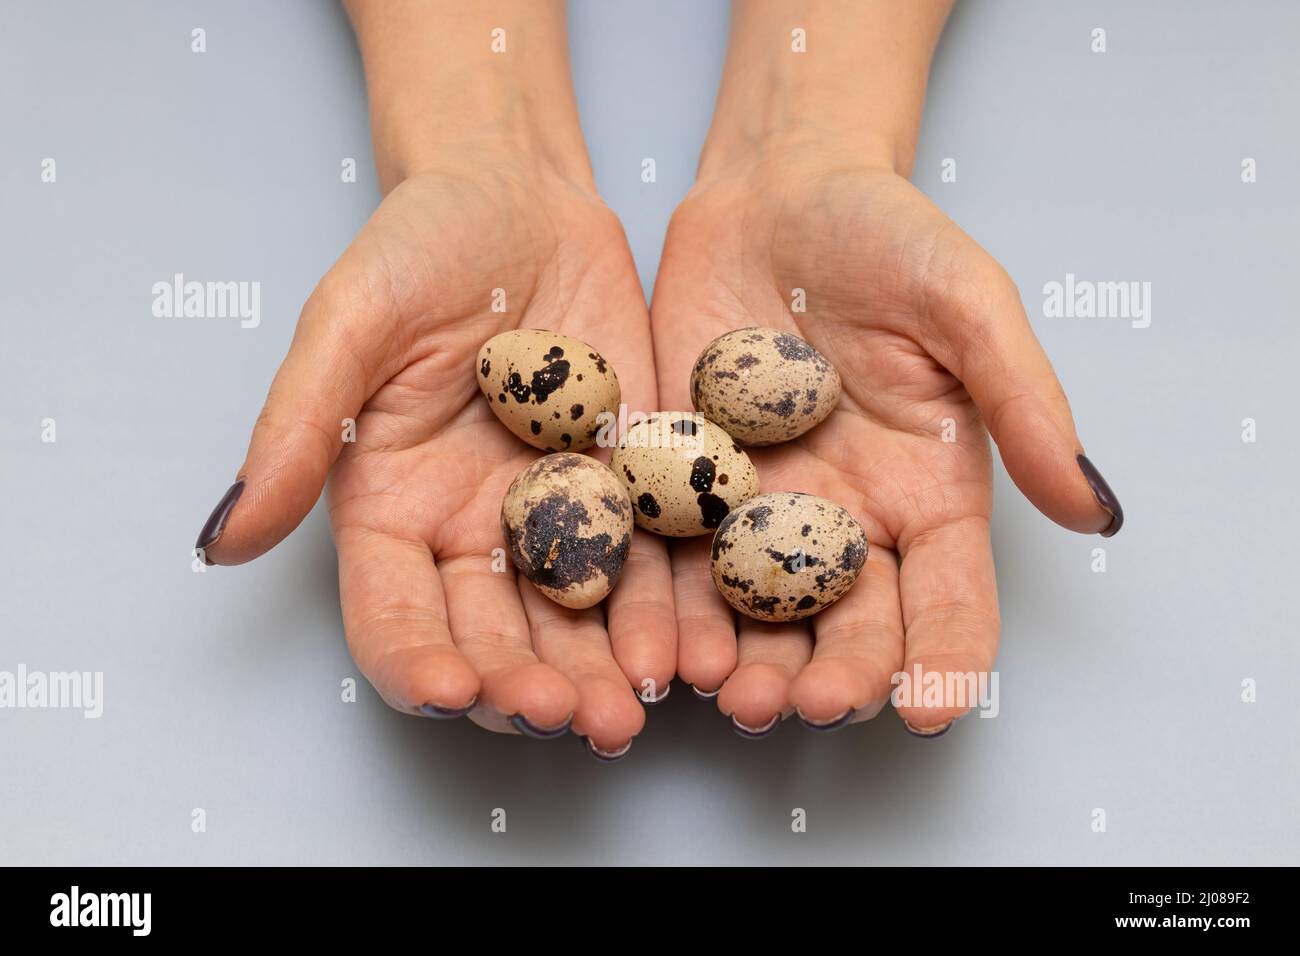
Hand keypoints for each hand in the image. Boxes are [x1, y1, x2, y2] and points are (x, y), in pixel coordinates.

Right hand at [194, 2, 675, 757]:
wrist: (522, 199)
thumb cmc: (419, 248)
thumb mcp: (346, 325)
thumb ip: (295, 431)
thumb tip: (222, 542)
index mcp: (393, 511)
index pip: (395, 616)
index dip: (418, 664)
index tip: (455, 693)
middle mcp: (473, 533)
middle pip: (495, 640)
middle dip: (530, 687)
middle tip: (572, 718)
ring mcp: (559, 518)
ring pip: (578, 623)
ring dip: (605, 673)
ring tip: (634, 709)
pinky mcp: (631, 490)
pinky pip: (651, 564)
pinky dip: (669, 610)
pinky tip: (694, 646)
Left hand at [653, 0, 1121, 736]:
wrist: (775, 194)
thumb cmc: (888, 236)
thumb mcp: (969, 306)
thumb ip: (1026, 404)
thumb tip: (1096, 513)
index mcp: (925, 495)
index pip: (947, 599)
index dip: (944, 661)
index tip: (927, 712)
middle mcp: (843, 520)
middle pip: (845, 625)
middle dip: (829, 676)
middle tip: (802, 707)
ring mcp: (756, 510)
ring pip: (753, 612)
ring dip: (742, 659)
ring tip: (724, 692)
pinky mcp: (681, 483)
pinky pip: (672, 554)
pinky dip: (665, 600)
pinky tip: (655, 634)